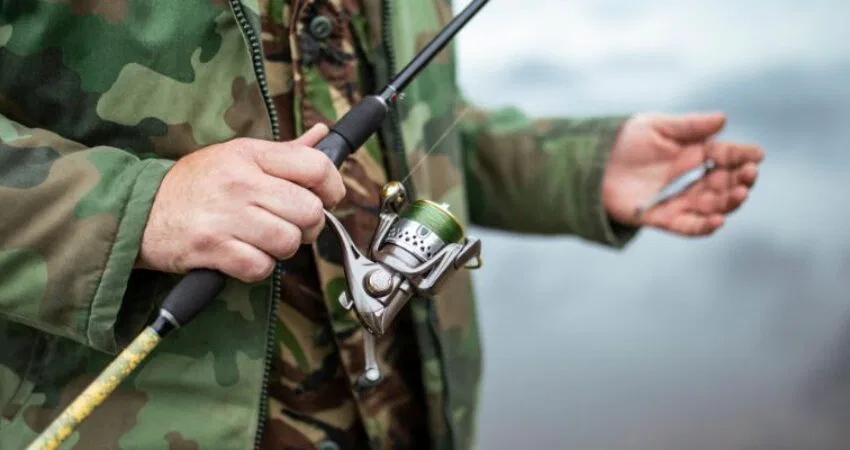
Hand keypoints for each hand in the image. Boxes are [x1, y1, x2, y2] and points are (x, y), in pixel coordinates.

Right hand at [137, 124, 345, 281]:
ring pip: (289, 241)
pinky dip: (258, 268)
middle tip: (289, 225)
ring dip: (282, 249)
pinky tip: (243, 255)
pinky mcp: (211, 247)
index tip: (325, 198)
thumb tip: (323, 135)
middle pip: (310, 211)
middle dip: (307, 226)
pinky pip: (261, 267)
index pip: (316, 166)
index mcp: (251, 154)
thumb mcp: (237, 155)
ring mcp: (226, 215)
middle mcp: (240, 182)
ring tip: (262, 240)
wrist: (139, 209)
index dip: (332, 188)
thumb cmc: (195, 184)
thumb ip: (284, 151)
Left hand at [602, 112, 763, 235]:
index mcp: (693, 154)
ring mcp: (676, 199)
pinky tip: (718, 222)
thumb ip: (688, 126)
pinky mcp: (659, 217)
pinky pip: (686, 226)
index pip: (724, 156)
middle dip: (740, 181)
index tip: (757, 156)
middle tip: (749, 176)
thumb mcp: (656, 126)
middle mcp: (690, 179)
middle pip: (723, 184)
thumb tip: (722, 119)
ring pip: (710, 206)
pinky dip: (702, 227)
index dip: (741, 156)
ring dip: (728, 203)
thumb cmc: (624, 141)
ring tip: (740, 194)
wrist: (591, 161)